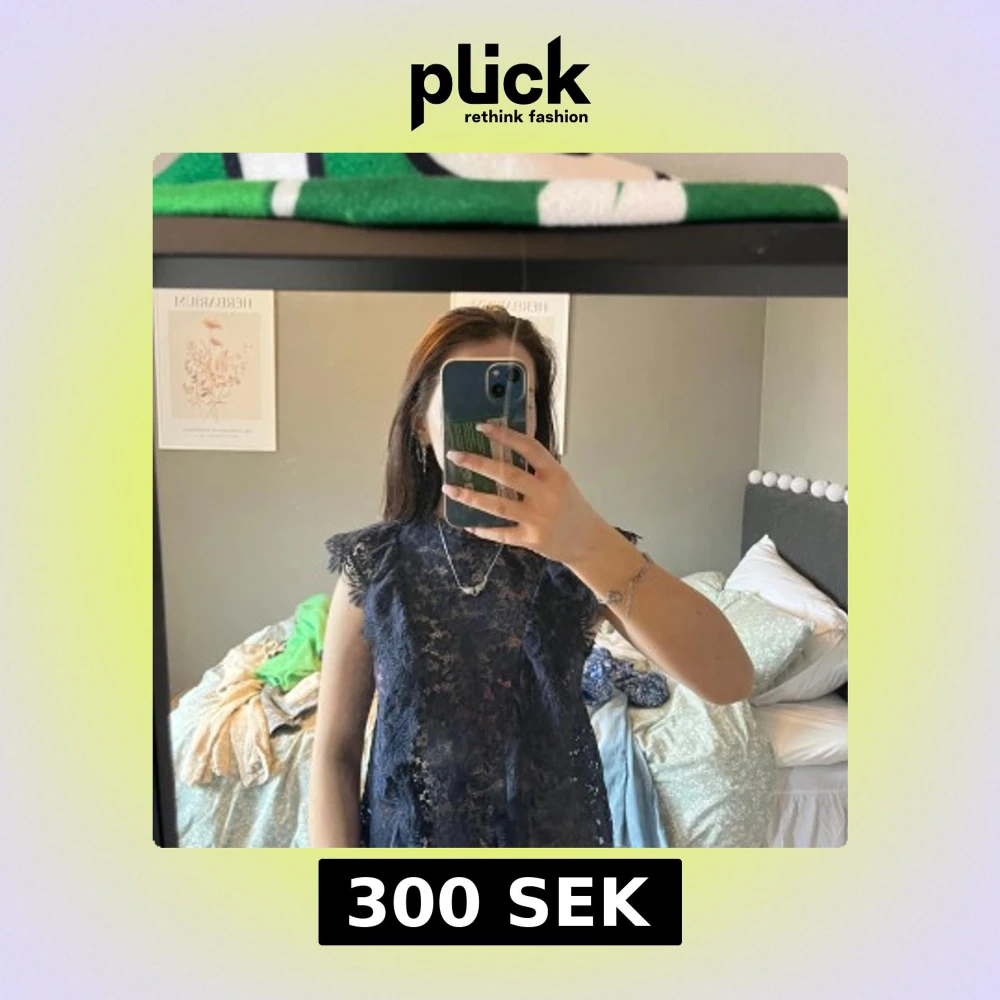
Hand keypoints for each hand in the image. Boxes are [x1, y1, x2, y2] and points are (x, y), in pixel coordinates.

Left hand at [443, 422, 606, 564]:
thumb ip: (538, 469)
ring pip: (498, 505)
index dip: (505, 436)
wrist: (589, 542)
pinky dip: (484, 530)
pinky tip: (468, 524)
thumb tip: (502, 450)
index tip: (482, 427)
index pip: (529, 448)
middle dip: (477, 464)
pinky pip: (502, 533)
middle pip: (507, 475)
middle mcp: (547, 495)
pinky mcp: (531, 539)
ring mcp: (538, 518)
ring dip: (470, 497)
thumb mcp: (561, 481)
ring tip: (449, 489)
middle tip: (454, 456)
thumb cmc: (572, 507)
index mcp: (556, 475)